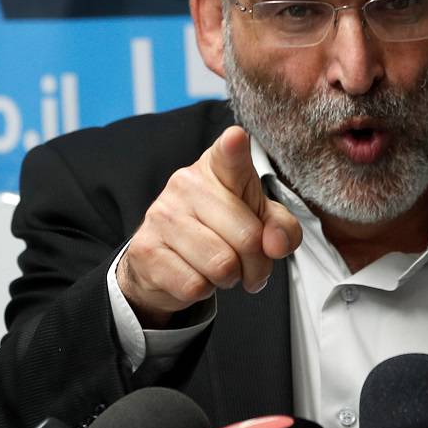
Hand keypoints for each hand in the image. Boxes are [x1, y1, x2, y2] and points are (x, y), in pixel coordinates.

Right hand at [118, 126, 301, 325]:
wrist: (163, 261)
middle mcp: (186, 183)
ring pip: (222, 265)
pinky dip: (203, 290)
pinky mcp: (145, 249)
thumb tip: (275, 245)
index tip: (236, 137)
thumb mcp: (259, 221)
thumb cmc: (220, 230)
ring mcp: (162, 215)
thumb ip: (282, 228)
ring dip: (230, 279)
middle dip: (257, 265)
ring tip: (222, 269)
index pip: (228, 155)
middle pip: (247, 238)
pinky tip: (195, 274)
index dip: (234, 147)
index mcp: (218, 168)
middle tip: (249, 266)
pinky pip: (195, 285)